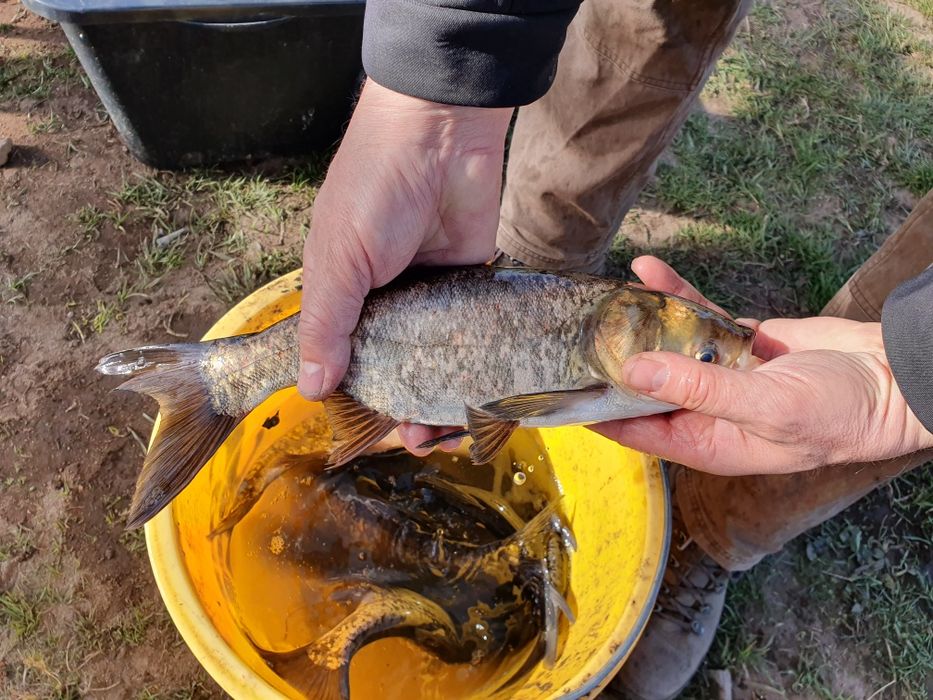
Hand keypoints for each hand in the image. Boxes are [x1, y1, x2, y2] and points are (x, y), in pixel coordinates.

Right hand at [297, 80, 511, 452]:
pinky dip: (478, 368)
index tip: (367, 429)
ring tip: (447, 431)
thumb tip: (311, 388)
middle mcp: (387, 301)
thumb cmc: (375, 190)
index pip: (344, 357)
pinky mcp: (473, 287)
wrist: (442, 133)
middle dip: (403, 405)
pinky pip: (476, 338)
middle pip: (395, 366)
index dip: (355, 395)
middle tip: (415, 437)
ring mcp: (433, 296)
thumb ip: (327, 324)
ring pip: (438, 361)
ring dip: (441, 396)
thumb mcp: (339, 260)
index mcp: (345, 294)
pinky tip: (483, 397)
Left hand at [591, 256, 932, 475]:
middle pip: (641, 385)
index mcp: (703, 441)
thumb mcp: (763, 406)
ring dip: (637, 320)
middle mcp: (703, 410)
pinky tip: (648, 272)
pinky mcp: (736, 341)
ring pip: (664, 345)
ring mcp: (718, 373)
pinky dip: (674, 296)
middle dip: (608, 359)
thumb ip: (697, 388)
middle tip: (568, 328)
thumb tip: (632, 371)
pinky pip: (695, 317)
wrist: (889, 377)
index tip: (554, 389)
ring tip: (602, 293)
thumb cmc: (834, 413)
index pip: (631, 429)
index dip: (593, 410)